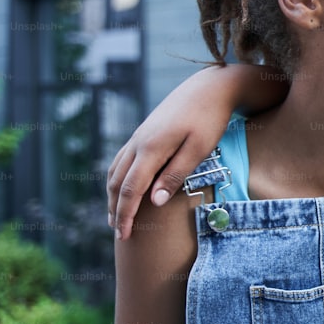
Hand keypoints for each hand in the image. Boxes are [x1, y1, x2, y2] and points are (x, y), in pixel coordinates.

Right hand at [107, 66, 239, 239]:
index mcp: (151, 148)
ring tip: (116, 216)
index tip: (125, 236)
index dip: (126, 214)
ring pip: (116, 170)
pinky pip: (122, 160)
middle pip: (117, 182)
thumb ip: (175, 175)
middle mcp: (138, 142)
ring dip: (113, 195)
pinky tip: (123, 188)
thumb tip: (153, 202)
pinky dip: (118, 179)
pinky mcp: (144, 133)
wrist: (209, 88)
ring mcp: (139, 136)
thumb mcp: (199, 150)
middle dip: (115, 209)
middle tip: (119, 234)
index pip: (130, 189)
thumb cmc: (209, 120)